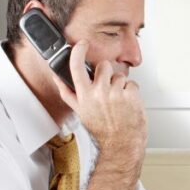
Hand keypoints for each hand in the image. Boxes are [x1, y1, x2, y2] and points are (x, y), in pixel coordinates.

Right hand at [52, 40, 145, 169]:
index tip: (82, 44)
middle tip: (108, 90)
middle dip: (108, 74)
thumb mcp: (80, 111)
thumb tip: (57, 77)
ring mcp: (116, 93)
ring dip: (121, 85)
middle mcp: (99, 93)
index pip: (76, 67)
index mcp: (84, 96)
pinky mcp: (131, 95)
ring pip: (120, 75)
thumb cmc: (101, 130)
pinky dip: (132, 92)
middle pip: (104, 66)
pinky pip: (132, 84)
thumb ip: (68, 92)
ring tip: (118, 102)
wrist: (120, 144)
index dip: (78, 51)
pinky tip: (128, 104)